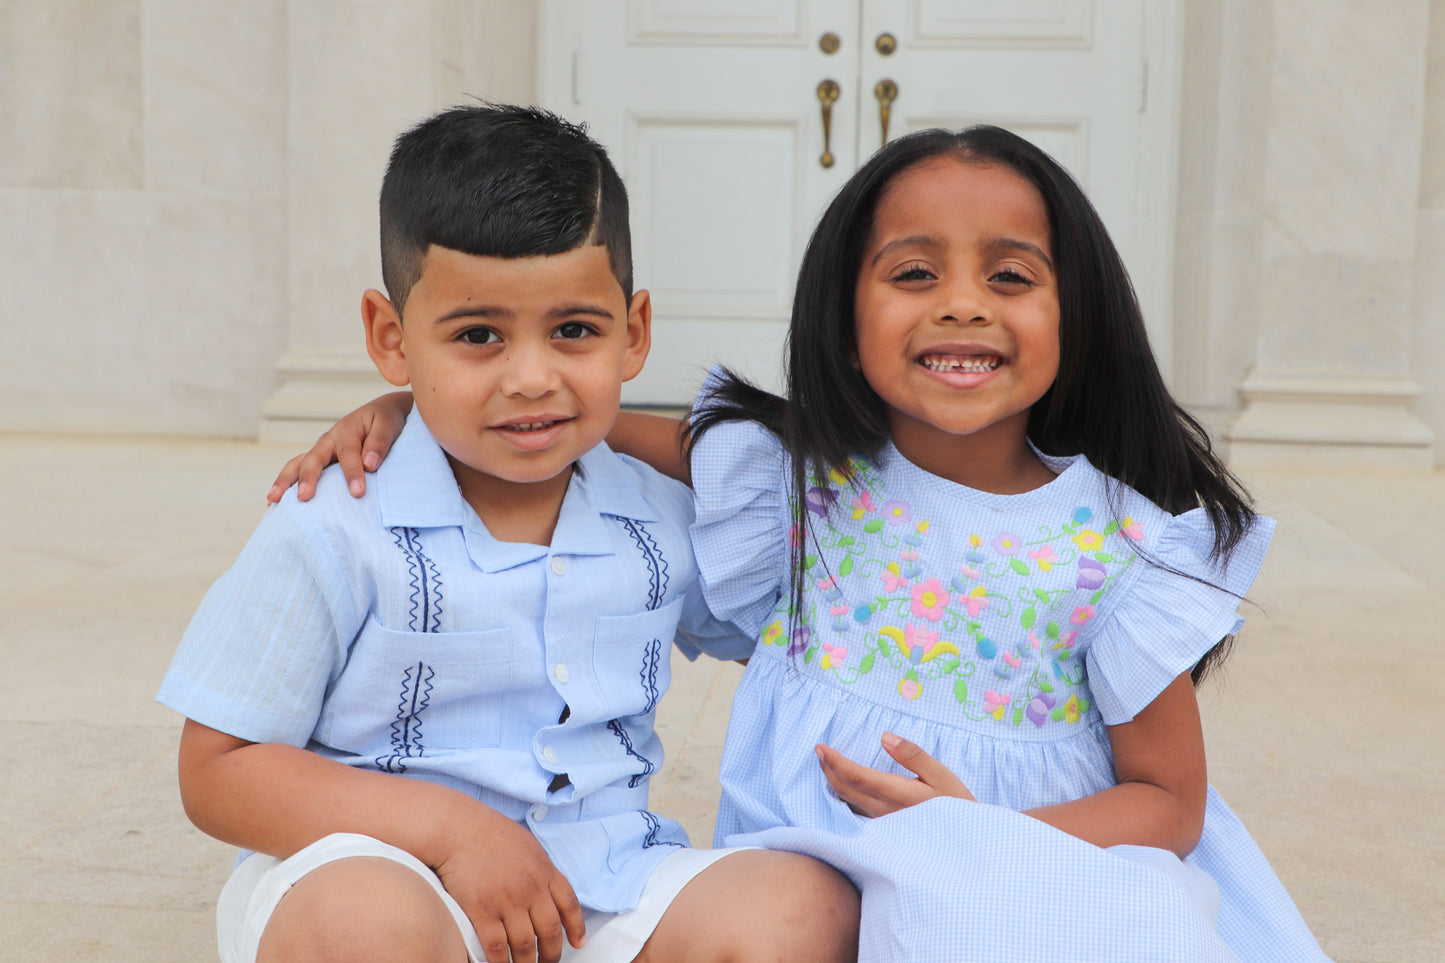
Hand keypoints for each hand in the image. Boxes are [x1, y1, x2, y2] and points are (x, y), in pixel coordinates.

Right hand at [266, 392, 412, 502]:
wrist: (381, 414)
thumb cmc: (386, 421)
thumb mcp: (388, 425)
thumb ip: (379, 443)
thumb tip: (369, 464)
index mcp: (346, 430)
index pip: (348, 453)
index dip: (352, 472)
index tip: (358, 492)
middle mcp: (328, 441)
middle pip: (312, 458)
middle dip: (307, 478)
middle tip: (303, 497)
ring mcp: (321, 452)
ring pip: (298, 464)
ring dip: (285, 481)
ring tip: (273, 500)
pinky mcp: (320, 462)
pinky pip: (300, 471)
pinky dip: (287, 485)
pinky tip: (277, 504)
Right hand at [433, 807, 585, 962]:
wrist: (457, 828)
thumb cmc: (488, 831)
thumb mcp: (527, 844)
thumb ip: (539, 867)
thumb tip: (546, 885)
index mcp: (545, 870)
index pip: (569, 904)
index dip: (576, 928)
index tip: (578, 943)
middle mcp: (532, 888)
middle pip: (549, 931)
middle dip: (552, 954)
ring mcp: (508, 901)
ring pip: (525, 945)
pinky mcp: (482, 911)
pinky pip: (496, 947)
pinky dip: (500, 962)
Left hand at [816, 733, 974, 817]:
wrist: (968, 843)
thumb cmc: (957, 804)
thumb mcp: (941, 774)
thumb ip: (913, 755)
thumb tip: (884, 737)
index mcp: (899, 794)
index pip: (858, 777)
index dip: (836, 762)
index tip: (822, 748)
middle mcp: (886, 812)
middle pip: (847, 791)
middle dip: (829, 770)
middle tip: (819, 752)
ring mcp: (885, 825)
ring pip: (850, 804)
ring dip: (835, 783)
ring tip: (827, 766)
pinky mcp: (887, 831)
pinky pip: (859, 813)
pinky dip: (846, 797)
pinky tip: (845, 788)